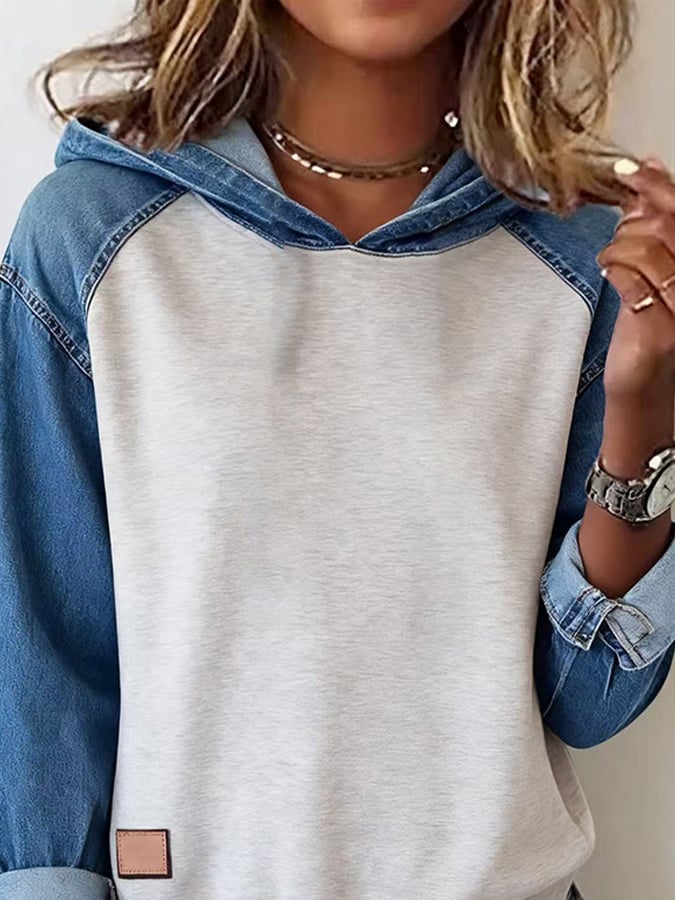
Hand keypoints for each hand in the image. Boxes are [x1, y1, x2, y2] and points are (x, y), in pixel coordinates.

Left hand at [596, 156, 674, 406]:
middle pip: (667, 225)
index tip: (631, 168)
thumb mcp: (658, 270)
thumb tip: (648, 170)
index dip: (659, 184)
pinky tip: (610, 276)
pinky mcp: (663, 330)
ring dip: (616, 249)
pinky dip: (612, 271)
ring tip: (612, 264)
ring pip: (644, 248)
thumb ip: (657, 225)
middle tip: (617, 231)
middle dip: (631, 222)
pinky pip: (629, 280)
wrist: (648, 388)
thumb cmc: (651, 328)